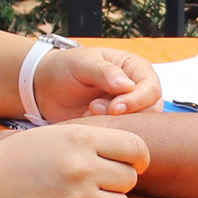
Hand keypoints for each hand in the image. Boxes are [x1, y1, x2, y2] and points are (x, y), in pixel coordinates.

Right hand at [0, 123, 147, 197]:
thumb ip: (89, 140)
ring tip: (84, 197)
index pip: (135, 149)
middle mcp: (83, 167)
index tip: (133, 164)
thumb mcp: (52, 135)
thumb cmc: (13, 160)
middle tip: (99, 181)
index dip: (139, 158)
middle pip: (130, 178)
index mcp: (80, 138)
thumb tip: (131, 152)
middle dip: (119, 181)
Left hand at [33, 46, 161, 119]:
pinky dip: (109, 131)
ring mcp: (128, 108)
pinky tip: (88, 120)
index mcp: (135, 68)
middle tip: (95, 109)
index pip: (151, 88)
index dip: (136, 101)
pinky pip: (123, 134)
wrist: (47, 86)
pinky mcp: (117, 124)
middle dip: (124, 114)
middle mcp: (137, 88)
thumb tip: (127, 86)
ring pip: (139, 125)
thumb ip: (105, 72)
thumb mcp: (83, 63)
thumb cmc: (67, 67)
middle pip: (150, 110)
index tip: (115, 108)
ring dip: (115, 123)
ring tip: (89, 112)